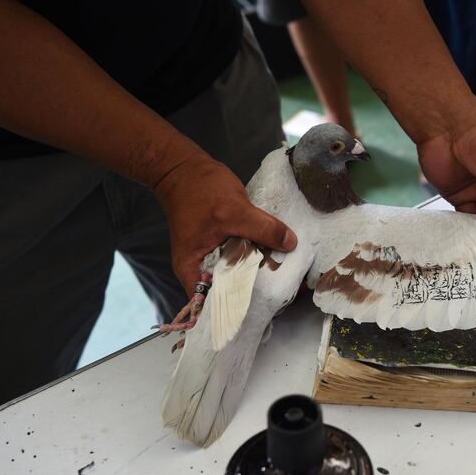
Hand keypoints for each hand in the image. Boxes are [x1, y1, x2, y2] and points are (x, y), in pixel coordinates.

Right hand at [153, 154, 297, 293]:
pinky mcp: (222, 243)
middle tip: (282, 292)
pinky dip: (254, 254)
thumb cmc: (200, 191)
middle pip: (230, 288)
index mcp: (192, 270)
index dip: (237, 307)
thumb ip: (263, 229)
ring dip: (257, 271)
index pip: (216, 303)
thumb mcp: (235, 211)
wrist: (184, 167)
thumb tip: (290, 244)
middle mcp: (200, 268)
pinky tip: (274, 254)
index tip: (265, 306)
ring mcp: (212, 255)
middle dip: (254, 289)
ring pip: (238, 270)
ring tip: (282, 276)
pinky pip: (241, 254)